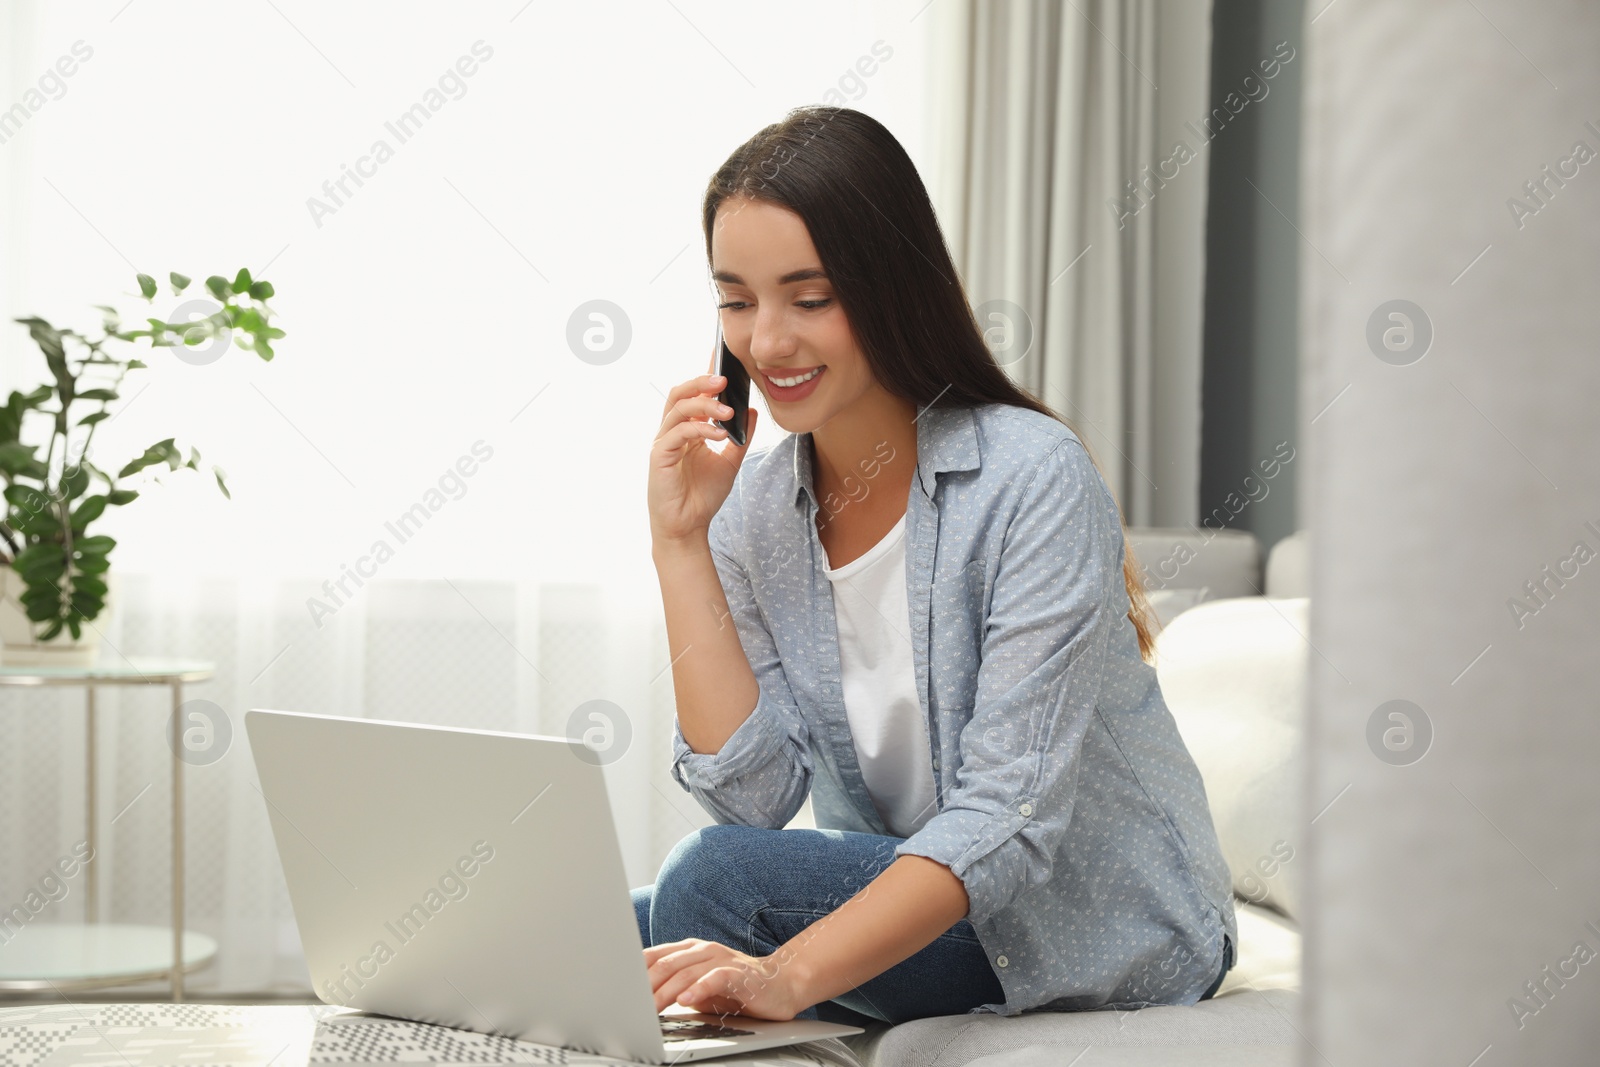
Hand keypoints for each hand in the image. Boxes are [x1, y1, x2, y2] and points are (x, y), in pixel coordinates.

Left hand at [644, 937, 808, 1020]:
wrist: (780, 985)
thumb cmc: (736, 988)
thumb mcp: (699, 988)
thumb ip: (674, 989)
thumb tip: (640, 1003)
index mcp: (689, 950)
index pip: (654, 957)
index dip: (633, 973)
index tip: (616, 990)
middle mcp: (703, 950)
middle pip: (666, 964)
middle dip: (645, 985)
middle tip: (630, 1005)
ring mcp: (722, 959)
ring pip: (687, 972)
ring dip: (666, 991)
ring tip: (651, 1008)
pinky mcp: (739, 974)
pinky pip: (716, 978)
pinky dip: (699, 989)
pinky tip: (687, 1000)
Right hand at [647, 370, 757, 548]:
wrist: (688, 527)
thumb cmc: (703, 496)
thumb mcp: (730, 461)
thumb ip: (740, 436)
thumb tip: (752, 410)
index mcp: (686, 429)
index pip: (694, 394)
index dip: (705, 374)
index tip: (721, 355)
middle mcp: (672, 431)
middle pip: (680, 393)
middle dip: (701, 382)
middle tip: (724, 378)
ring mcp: (663, 442)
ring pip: (677, 408)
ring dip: (704, 404)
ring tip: (728, 409)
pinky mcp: (659, 456)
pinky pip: (677, 433)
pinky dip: (699, 429)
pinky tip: (719, 434)